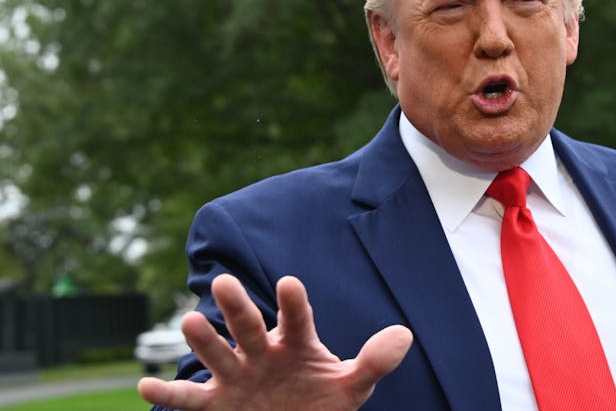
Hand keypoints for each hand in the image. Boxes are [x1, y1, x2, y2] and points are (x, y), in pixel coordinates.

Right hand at [138, 274, 412, 410]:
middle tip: (224, 281)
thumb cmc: (322, 402)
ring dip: (203, 340)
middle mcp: (261, 352)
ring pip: (217, 354)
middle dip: (237, 307)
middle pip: (248, 326)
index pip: (296, 318)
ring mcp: (236, 375)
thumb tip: (404, 336)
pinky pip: (187, 398)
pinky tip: (145, 384)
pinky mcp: (215, 402)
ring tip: (190, 322)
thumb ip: (374, 362)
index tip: (292, 284)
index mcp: (295, 342)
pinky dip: (167, 392)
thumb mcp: (352, 387)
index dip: (294, 303)